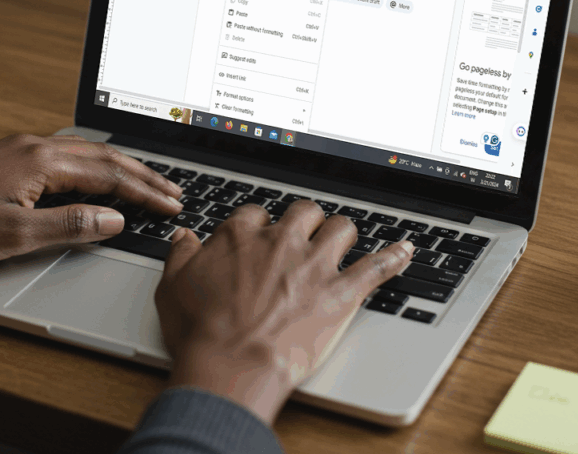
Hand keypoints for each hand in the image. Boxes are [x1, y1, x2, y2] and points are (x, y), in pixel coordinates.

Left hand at [0, 134, 182, 276]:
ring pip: (85, 154)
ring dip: (119, 170)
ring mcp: (20, 149)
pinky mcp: (8, 159)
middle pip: (103, 157)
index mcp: (40, 160)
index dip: (144, 191)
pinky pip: (65, 157)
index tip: (170, 204)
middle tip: (172, 191)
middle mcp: (33, 147)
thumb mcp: (15, 235)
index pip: (108, 174)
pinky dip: (93, 169)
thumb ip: (70, 226)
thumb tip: (113, 221)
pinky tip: (97, 180)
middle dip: (142, 175)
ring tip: (146, 184)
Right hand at [155, 201, 413, 424]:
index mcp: (240, 235)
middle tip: (304, 236)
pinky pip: (377, 265)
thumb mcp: (171, 287)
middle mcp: (280, 240)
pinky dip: (395, 256)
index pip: (256, 214)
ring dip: (342, 234)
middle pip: (304, 211)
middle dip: (306, 221)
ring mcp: (314, 264)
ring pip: (341, 228)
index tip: (260, 239)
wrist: (231, 366)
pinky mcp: (341, 291)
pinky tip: (406, 250)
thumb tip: (184, 238)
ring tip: (342, 242)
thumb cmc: (200, 333)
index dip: (260, 226)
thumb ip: (180, 256)